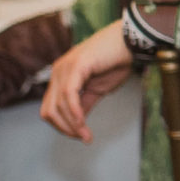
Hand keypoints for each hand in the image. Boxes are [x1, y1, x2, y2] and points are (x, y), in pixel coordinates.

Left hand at [39, 21, 134, 142]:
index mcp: (61, 77)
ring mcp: (64, 68)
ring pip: (59, 106)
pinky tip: (83, 123)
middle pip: (49, 110)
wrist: (130, 42)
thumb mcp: (98, 89)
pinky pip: (68, 95)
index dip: (63, 126)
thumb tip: (77, 123)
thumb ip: (85, 104)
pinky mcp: (75, 66)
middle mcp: (58, 72)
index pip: (51, 108)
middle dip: (65, 129)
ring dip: (72, 125)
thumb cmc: (116, 62)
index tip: (81, 136)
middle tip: (83, 138)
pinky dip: (74, 113)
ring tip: (86, 135)